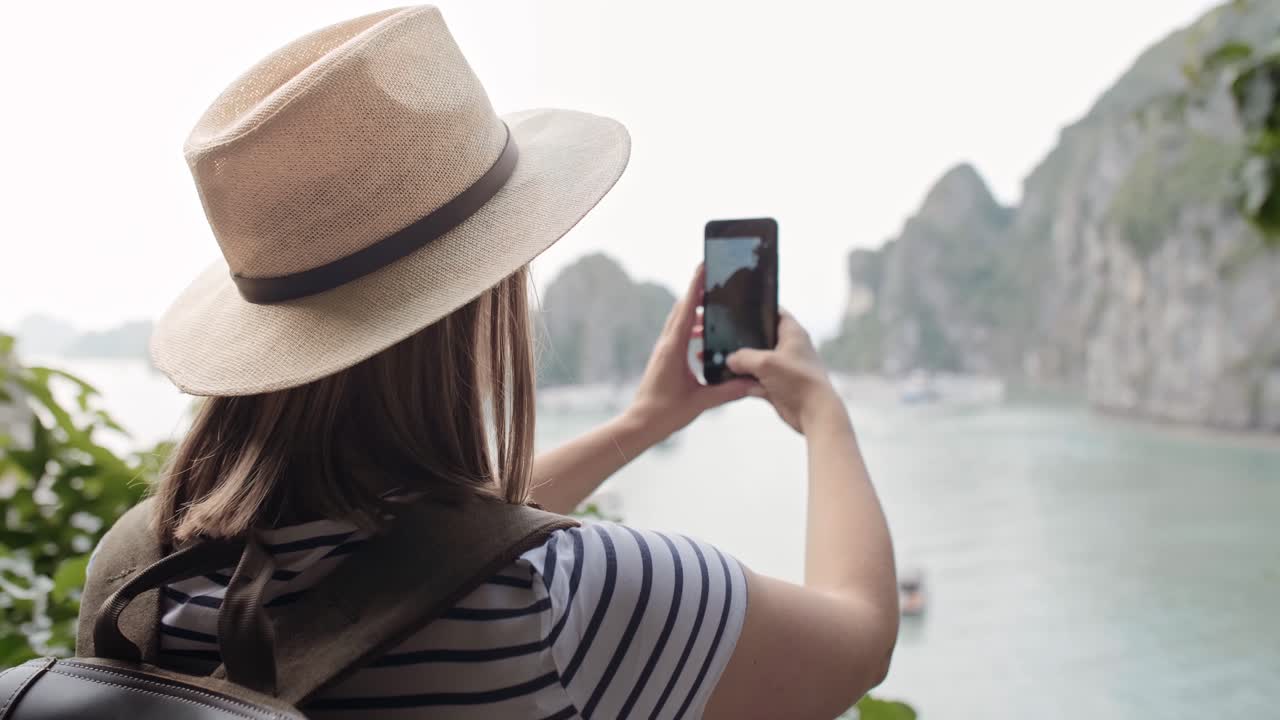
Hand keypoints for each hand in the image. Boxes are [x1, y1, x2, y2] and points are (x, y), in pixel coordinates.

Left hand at [627, 265, 757, 438]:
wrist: (640, 424)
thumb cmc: (666, 413)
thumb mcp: (701, 401)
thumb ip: (728, 391)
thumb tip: (752, 382)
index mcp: (674, 348)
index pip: (686, 310)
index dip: (695, 286)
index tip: (703, 266)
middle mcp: (666, 344)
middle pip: (681, 309)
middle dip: (697, 293)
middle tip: (715, 280)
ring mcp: (663, 350)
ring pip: (678, 321)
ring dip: (694, 312)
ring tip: (714, 310)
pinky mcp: (663, 358)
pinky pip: (677, 334)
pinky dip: (690, 328)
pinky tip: (703, 337)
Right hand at [726, 310, 844, 433]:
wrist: (813, 413)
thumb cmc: (801, 382)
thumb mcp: (765, 363)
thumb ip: (744, 357)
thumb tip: (730, 359)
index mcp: (793, 333)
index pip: (776, 313)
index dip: (760, 309)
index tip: (742, 310)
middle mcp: (788, 349)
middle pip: (761, 339)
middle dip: (744, 343)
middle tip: (726, 342)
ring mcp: (783, 369)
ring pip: (757, 363)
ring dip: (743, 366)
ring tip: (725, 364)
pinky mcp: (778, 386)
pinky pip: (756, 382)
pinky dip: (746, 384)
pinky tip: (732, 384)